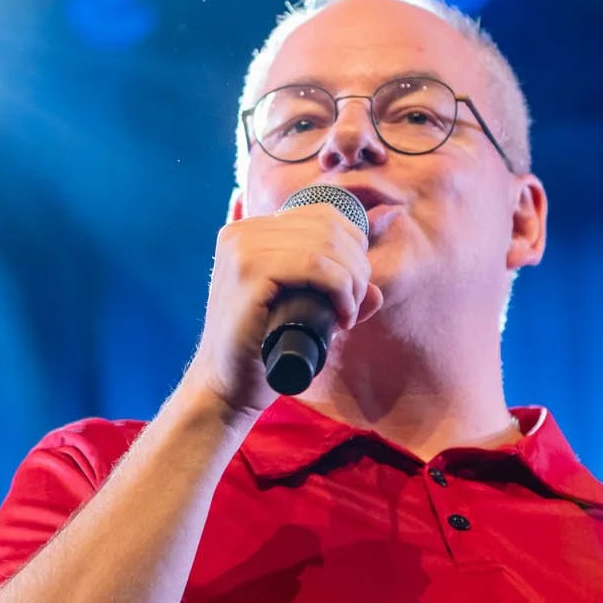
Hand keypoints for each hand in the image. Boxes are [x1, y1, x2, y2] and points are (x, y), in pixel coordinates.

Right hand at [179, 202, 383, 420]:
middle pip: (328, 227)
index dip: (353, 245)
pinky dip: (340, 289)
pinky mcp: (248, 272)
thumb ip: (336, 298)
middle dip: (357, 266)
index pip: (321, 215)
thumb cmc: (262, 352)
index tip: (353, 286)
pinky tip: (342, 317)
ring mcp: (242, 249)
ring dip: (352, 280)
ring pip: (325, 244)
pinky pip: (314, 265)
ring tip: (346, 314)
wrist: (225, 387)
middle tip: (353, 306)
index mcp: (250, 232)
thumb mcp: (301, 314)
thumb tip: (376, 292)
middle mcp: (243, 232)